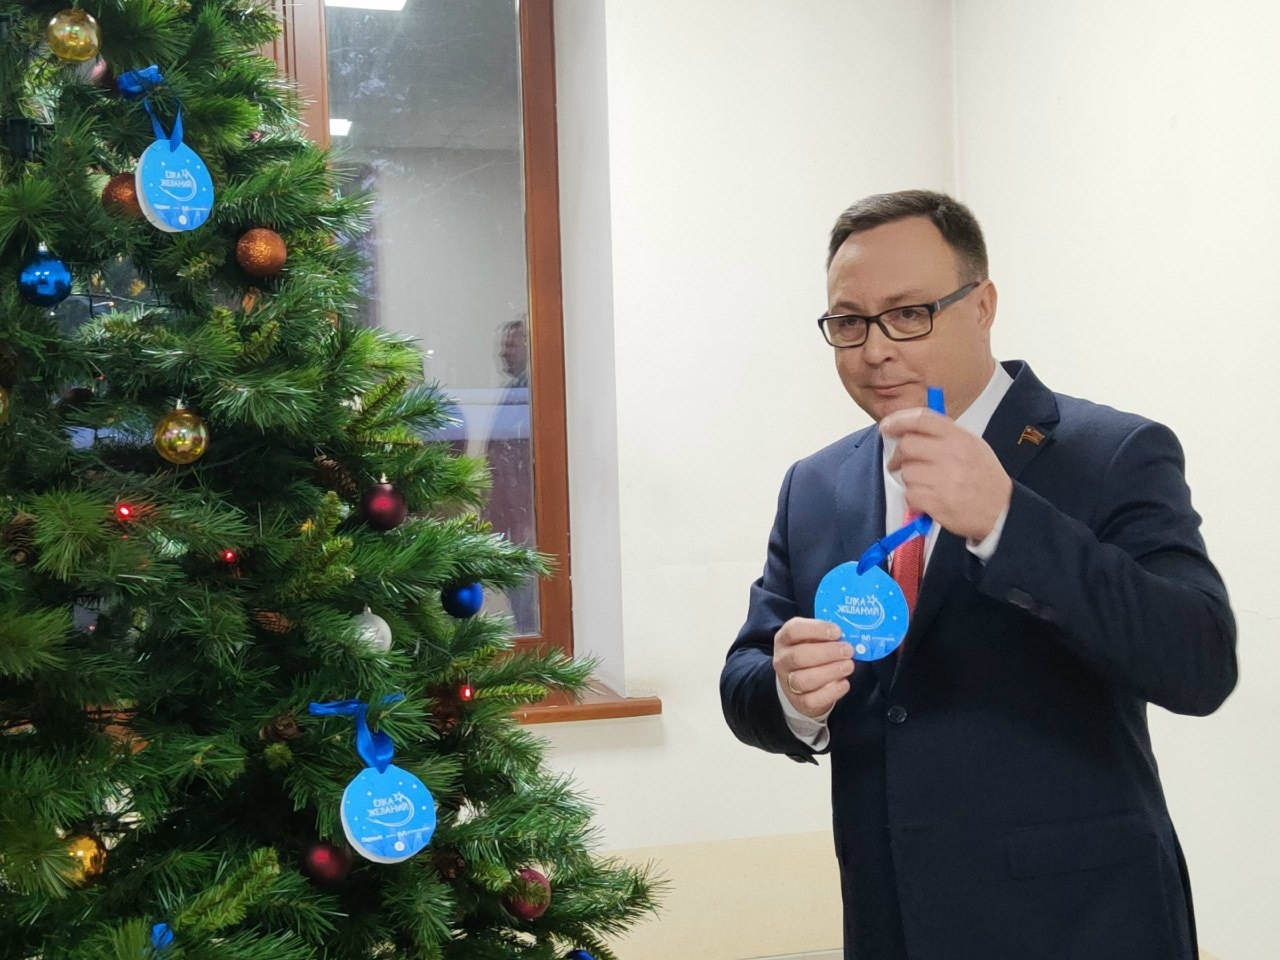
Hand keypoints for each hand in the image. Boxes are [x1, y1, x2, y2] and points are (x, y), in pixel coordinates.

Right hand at [774, 617, 854, 717]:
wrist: (800, 683)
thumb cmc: (811, 653)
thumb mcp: (813, 638)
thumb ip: (826, 635)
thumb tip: (849, 634)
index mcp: (785, 639)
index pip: (794, 630)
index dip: (816, 629)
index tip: (837, 632)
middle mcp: (782, 660)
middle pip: (799, 656)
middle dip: (827, 653)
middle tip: (848, 650)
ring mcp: (787, 682)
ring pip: (803, 680)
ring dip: (830, 672)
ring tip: (849, 666)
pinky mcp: (798, 701)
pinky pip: (812, 700)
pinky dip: (831, 692)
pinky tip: (844, 683)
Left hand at [881, 407, 1011, 541]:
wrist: (1001, 511)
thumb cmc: (984, 477)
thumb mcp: (973, 446)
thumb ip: (945, 434)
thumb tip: (910, 427)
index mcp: (959, 438)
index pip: (921, 419)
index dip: (898, 420)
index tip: (886, 426)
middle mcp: (951, 455)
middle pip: (907, 445)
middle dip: (898, 455)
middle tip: (897, 463)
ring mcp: (944, 479)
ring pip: (906, 472)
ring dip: (910, 480)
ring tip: (926, 485)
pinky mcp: (937, 502)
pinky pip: (910, 494)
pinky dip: (914, 499)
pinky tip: (928, 499)